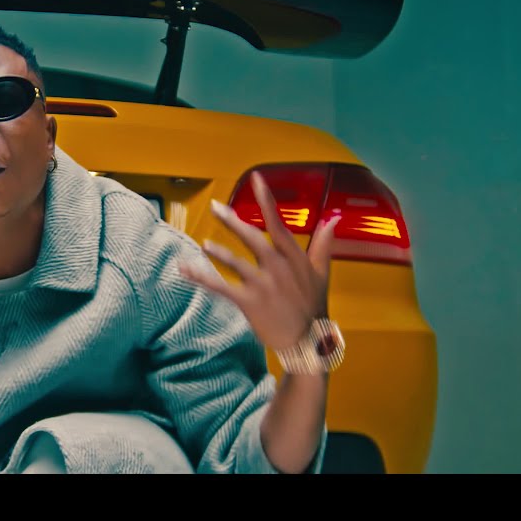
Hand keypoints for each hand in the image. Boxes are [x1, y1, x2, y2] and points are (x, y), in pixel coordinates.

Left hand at [179, 174, 338, 350]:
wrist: (308, 342)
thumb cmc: (313, 306)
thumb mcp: (322, 273)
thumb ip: (323, 244)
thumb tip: (334, 218)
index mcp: (293, 257)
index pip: (278, 223)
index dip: (267, 200)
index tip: (257, 178)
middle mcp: (278, 267)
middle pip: (252, 238)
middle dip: (232, 221)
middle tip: (216, 206)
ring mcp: (263, 285)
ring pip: (236, 263)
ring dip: (218, 253)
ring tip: (204, 245)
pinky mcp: (249, 302)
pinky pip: (221, 287)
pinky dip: (202, 278)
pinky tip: (186, 269)